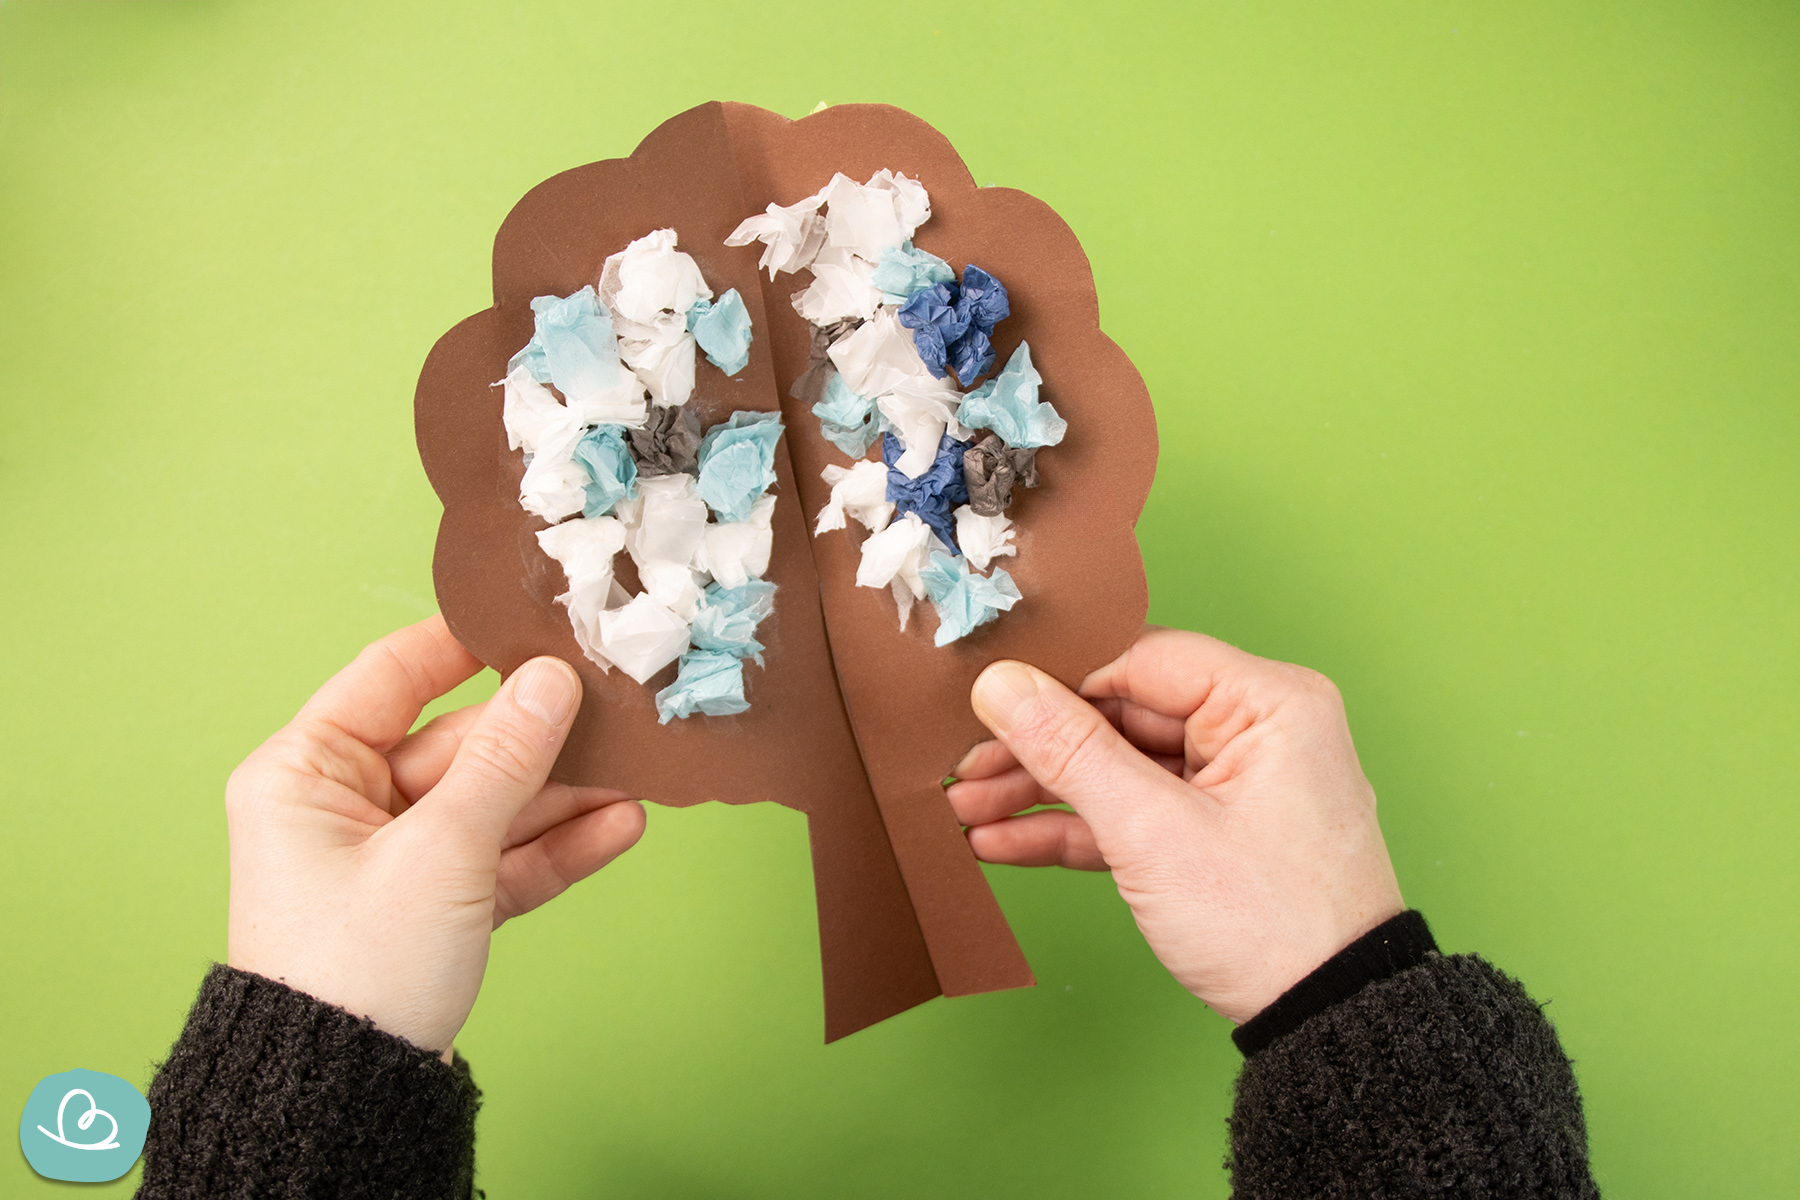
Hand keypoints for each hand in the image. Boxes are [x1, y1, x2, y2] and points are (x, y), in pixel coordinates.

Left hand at [225, 616, 645, 1055]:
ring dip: (562, 794)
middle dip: (540, 738)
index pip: (392, 676)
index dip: (465, 644)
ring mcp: (392, 858)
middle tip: (615, 707)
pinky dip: (555, 847)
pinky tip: (619, 826)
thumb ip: (504, 760)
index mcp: (306, 772)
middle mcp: (344, 806)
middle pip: (459, 744)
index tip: (532, 618)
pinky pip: (501, 860)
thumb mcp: (440, 851)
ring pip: (490, 803)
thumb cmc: (356, 969)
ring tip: (639, 770)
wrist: (344, 1098)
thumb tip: (552, 680)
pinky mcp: (432, 907)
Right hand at [947, 628, 1402, 1024]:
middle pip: (1122, 715)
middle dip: (1037, 748)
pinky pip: (1135, 813)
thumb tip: (1002, 685)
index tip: (988, 705)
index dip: (1059, 683)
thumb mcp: (1151, 830)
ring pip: (1120, 767)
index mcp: (1268, 702)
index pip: (1140, 660)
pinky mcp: (1216, 834)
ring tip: (966, 810)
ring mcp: (1236, 785)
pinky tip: (1005, 841)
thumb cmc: (1270, 923)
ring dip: (1043, 792)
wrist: (1328, 1021)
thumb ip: (1069, 750)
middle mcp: (1258, 730)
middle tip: (963, 768)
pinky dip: (1076, 829)